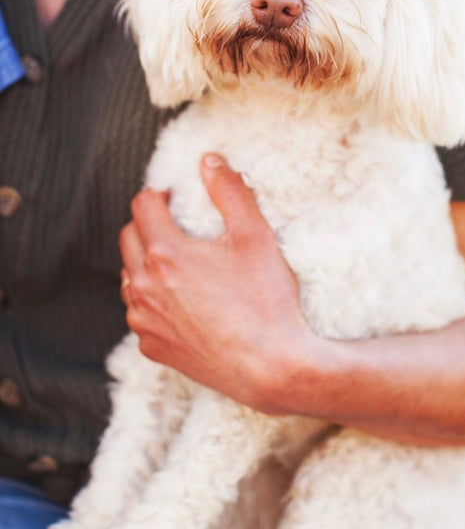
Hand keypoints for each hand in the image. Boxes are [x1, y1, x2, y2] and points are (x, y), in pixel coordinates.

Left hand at [119, 155, 313, 410]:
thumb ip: (230, 192)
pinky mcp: (152, 347)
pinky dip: (152, 300)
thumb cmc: (267, 301)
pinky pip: (140, 313)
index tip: (178, 198)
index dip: (160, 194)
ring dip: (145, 262)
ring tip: (179, 263)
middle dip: (148, 224)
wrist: (271, 368)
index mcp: (165, 253)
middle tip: (177, 224)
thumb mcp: (256, 236)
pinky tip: (182, 302)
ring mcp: (144, 321)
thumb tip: (210, 161)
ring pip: (129, 277)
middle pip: (129, 238)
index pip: (143, 205)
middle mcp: (144, 286)